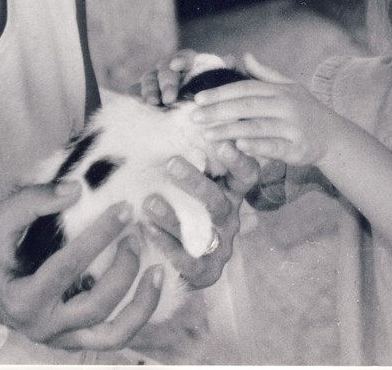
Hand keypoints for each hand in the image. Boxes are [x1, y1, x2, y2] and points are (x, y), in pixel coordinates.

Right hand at [0, 183, 161, 349]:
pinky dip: (141, 314)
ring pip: (114, 333)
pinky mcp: (80, 339)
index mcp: (22, 299)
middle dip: (124, 268)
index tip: (124, 209)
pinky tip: (154, 283)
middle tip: (136, 234)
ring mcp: (65, 337)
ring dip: (142, 301)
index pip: (66, 269)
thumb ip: (31, 202)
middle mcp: (45, 325)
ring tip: (158, 267)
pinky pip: (117, 336)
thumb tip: (76, 188)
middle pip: (96, 305)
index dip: (98, 237)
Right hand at [139, 49, 234, 105]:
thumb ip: (225, 74)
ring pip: (149, 79)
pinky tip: (134, 100)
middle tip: (170, 98)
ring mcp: (155, 81)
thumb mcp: (223, 89)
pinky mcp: (142, 94)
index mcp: (190, 65)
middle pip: (165, 69)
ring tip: (153, 103)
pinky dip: (134, 94)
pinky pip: (135, 91)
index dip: (181, 59)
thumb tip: (231, 59)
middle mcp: (171, 71)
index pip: (185, 57)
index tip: (178, 65)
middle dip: (167, 82)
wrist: (197, 124)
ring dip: (150, 90)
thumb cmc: (212, 102)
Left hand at [141, 141, 258, 288]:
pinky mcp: (205, 271)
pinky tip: (146, 229)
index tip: (223, 142)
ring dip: (173, 214)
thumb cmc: (191, 213)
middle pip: (218, 201)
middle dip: (196, 182)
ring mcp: (219, 246)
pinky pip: (186, 258)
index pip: (245, 175)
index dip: (238, 161)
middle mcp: (230, 219)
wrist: (191, 267)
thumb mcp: (198, 187)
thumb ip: (194, 161)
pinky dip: (165, 242)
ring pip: (202, 229)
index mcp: (233, 195)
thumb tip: (171, 121)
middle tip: (172, 162)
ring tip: (148, 201)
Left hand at [193, 54, 327, 167]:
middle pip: (248, 106)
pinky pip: (274, 146)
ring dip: (230, 129)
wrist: (334, 136)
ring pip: (257, 126)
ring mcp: (293, 127)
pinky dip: (257, 146)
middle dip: (219, 111)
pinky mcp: (297, 147)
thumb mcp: (290, 88)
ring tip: (207, 134)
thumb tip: (244, 56)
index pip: (246, 88)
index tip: (198, 98)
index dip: (221, 92)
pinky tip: (238, 146)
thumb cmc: (307, 111)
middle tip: (194, 117)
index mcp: (280, 90)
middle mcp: (287, 106)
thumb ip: (265, 74)